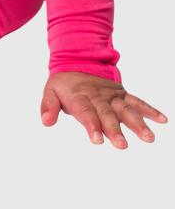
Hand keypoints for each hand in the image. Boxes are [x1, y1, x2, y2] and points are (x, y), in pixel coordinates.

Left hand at [40, 71, 167, 148]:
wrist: (76, 62)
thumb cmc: (63, 85)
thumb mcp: (50, 92)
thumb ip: (48, 107)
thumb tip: (45, 123)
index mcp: (80, 96)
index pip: (86, 112)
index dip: (92, 125)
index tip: (98, 140)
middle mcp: (98, 96)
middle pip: (107, 113)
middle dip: (114, 129)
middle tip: (122, 145)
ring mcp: (112, 95)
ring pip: (126, 109)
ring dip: (137, 122)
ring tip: (148, 137)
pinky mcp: (122, 94)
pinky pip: (137, 101)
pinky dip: (150, 110)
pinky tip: (162, 120)